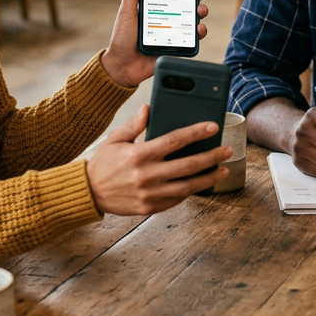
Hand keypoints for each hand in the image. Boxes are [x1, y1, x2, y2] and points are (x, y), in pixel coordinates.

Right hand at [86, 104, 232, 215]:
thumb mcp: (115, 139)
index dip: (196, 132)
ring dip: (208, 179)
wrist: (88, 192)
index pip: (174, 140)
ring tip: (223, 170)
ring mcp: (149, 194)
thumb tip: (148, 108)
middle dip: (211, 157)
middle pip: (187, 165)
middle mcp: (146, 175)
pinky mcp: (149, 208)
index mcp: (139, 154)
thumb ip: (134, 124)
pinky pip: (175, 200)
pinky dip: (190, 192)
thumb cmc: (103, 163)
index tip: (213, 126)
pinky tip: (200, 184)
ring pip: (187, 187)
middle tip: (227, 150)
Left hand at [100, 0, 209, 87]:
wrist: (123, 66)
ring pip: (193, 18)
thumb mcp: (126, 12)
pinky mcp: (178, 46)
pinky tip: (199, 28)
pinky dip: (200, 32)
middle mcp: (167, 17)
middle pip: (187, 2)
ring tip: (201, 9)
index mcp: (155, 6)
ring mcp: (173, 31)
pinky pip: (192, 38)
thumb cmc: (121, 38)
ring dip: (201, 11)